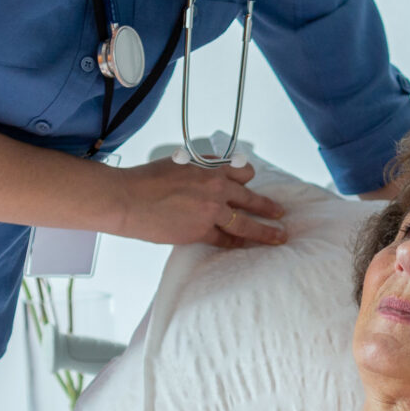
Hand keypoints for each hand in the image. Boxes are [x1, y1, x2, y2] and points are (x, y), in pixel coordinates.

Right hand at [106, 157, 286, 248]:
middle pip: (251, 200)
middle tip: (281, 214)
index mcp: (210, 168)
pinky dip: (237, 244)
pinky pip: (225, 240)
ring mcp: (210, 211)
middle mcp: (215, 187)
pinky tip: (245, 247)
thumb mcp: (178, 163)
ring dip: (265, 232)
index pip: (242, 173)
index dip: (248, 181)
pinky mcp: (200, 231)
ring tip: (278, 237)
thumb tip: (207, 179)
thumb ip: (198, 170)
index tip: (251, 187)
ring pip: (245, 224)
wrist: (127, 199)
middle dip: (269, 208)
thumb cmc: (146, 180)